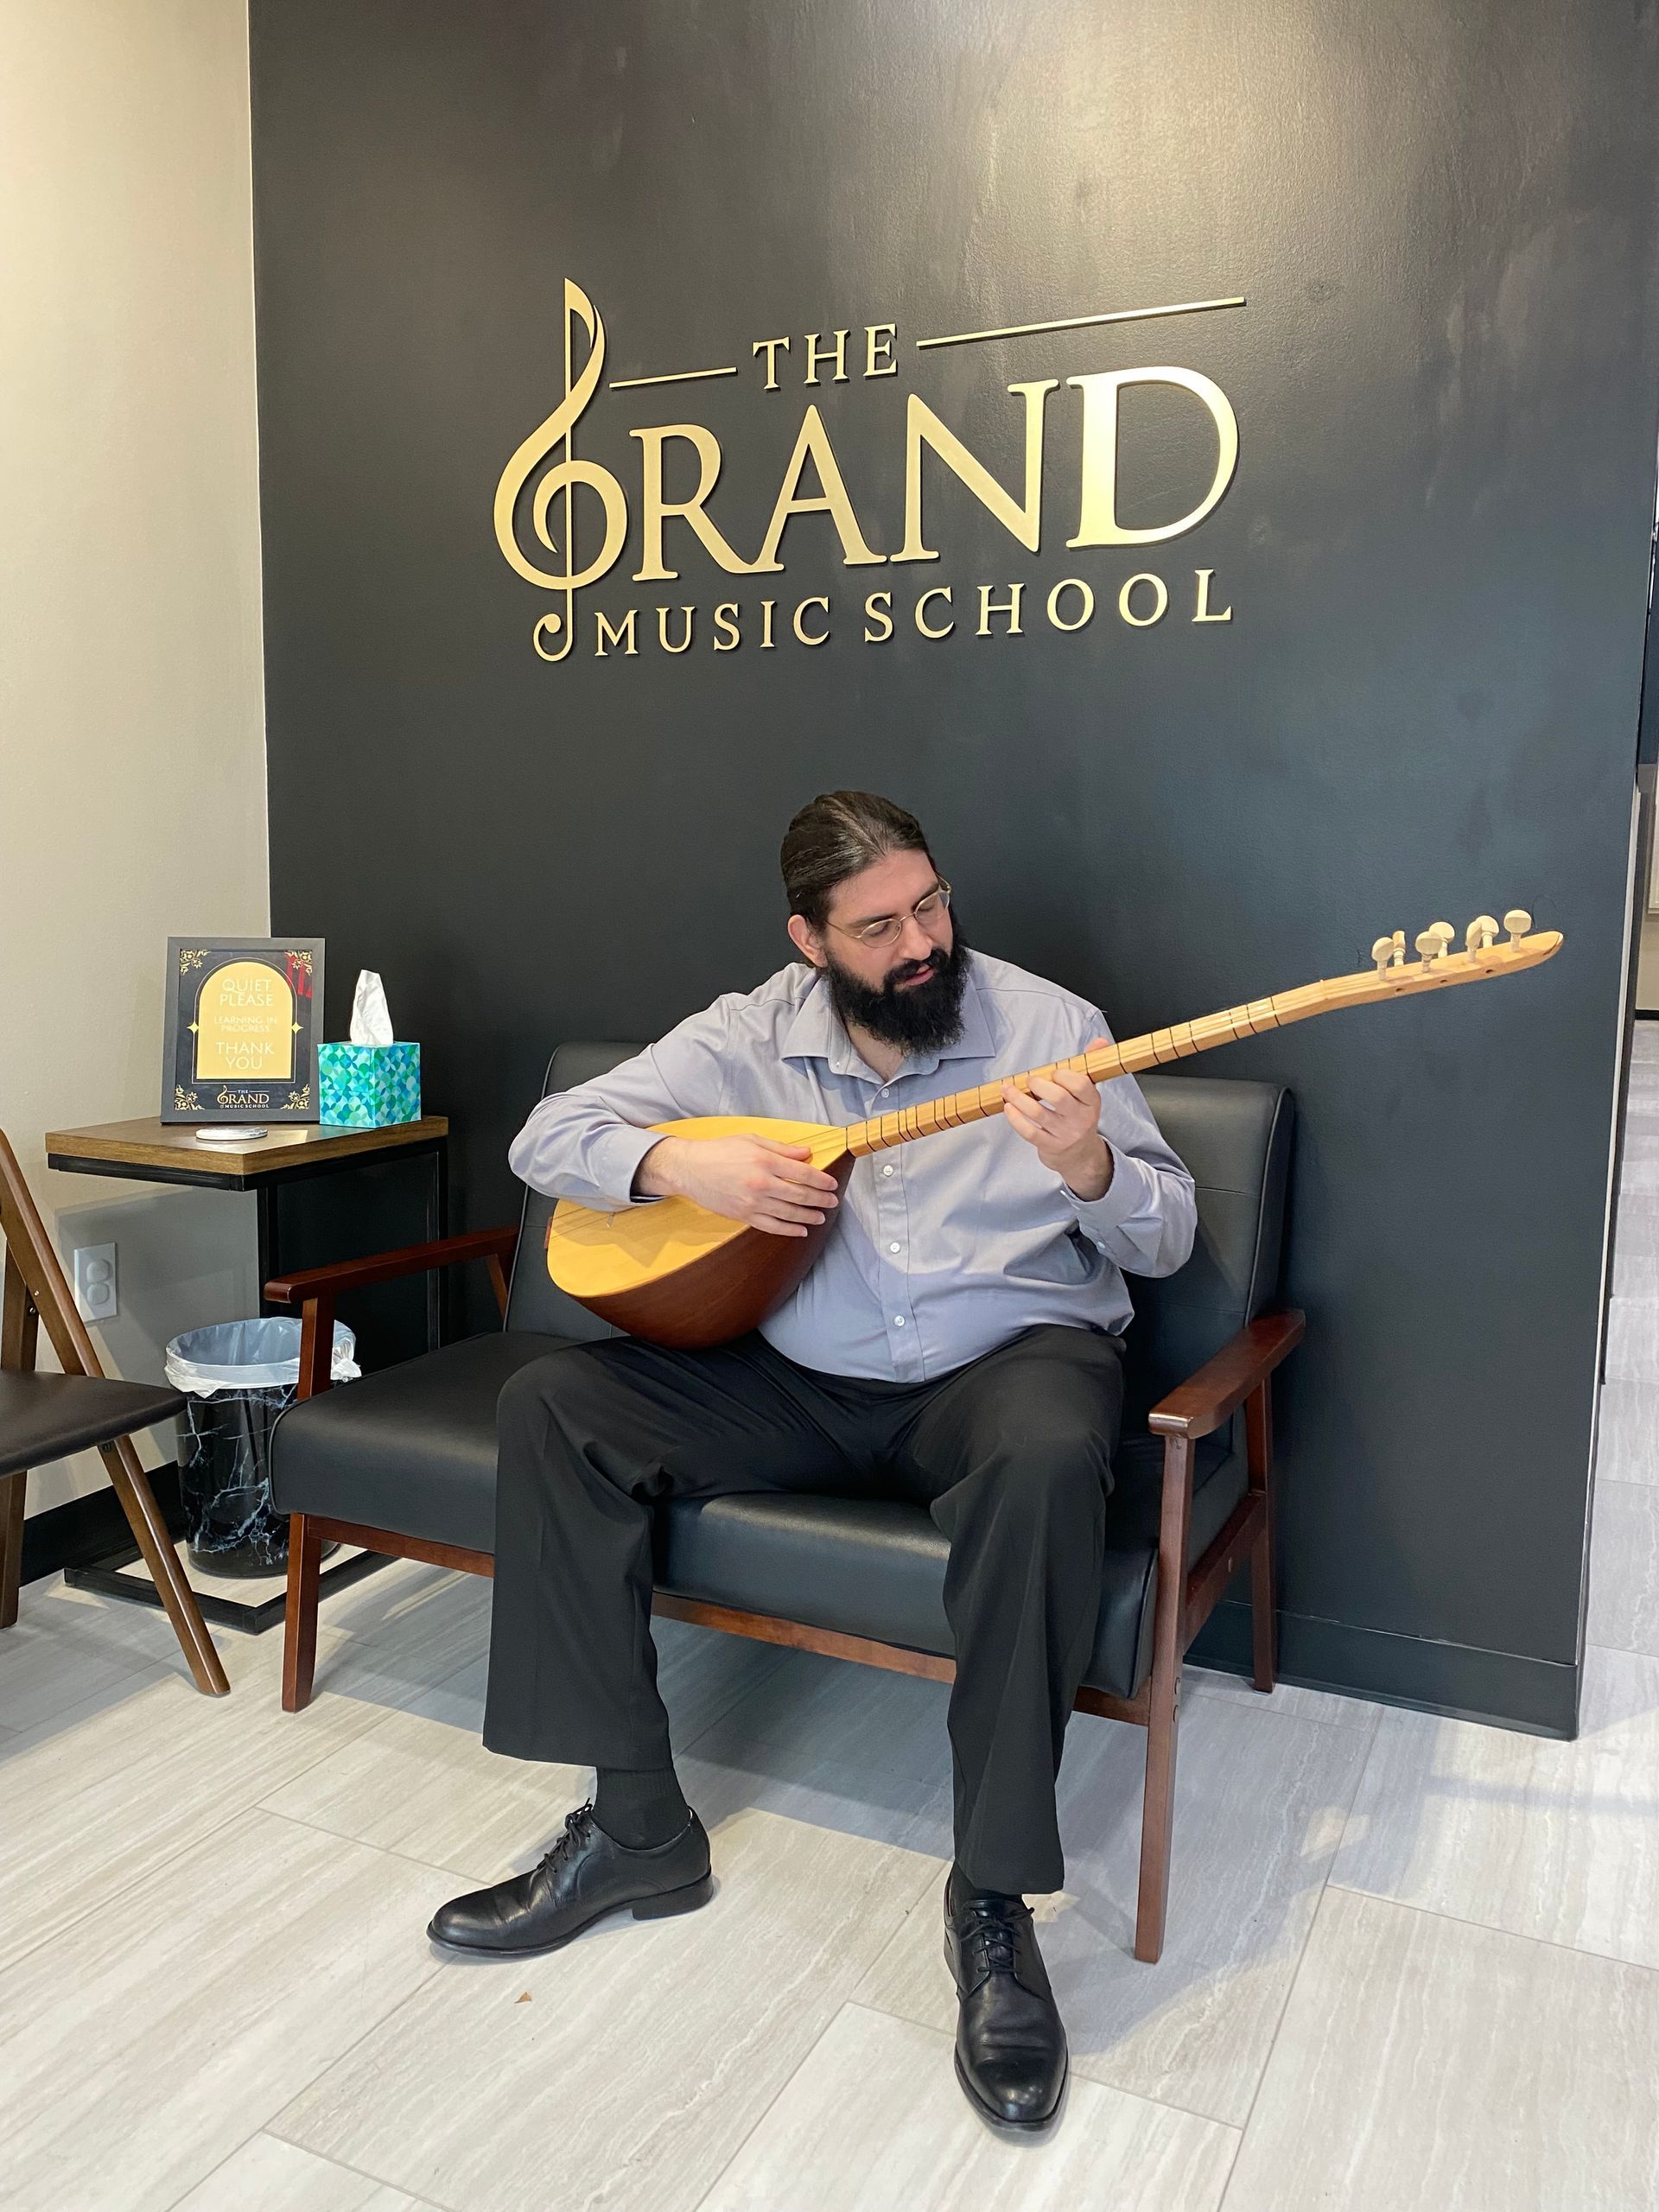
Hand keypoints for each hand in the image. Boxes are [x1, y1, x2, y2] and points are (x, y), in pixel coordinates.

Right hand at [636, 1134, 840, 1237]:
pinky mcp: (743, 1215)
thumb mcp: (752, 1140)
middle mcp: (761, 1183)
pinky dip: (789, 1230)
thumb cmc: (720, 1151)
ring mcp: (752, 1202)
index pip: (803, 1173)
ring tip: (821, 1217)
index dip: (821, 1180)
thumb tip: (806, 1153)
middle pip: (800, 1195)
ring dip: (808, 1216)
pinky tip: (801, 1230)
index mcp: (765, 1161)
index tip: (832, 1185)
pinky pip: (771, 1226)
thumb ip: (781, 1148)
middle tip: (832, 1202)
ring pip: (789, 1213)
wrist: (690, 1169)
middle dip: (820, 1199)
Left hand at [1001, 1036, 1114, 1200]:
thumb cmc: (1078, 1115)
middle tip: (1029, 1080)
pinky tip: (1008, 1107)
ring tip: (1007, 1089)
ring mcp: (1065, 1134)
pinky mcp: (1050, 1146)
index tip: (1053, 1073)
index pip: (1081, 1085)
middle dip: (1039, 1085)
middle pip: (1059, 1098)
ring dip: (1018, 1098)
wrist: (1079, 1154)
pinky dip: (1015, 1118)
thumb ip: (1089, 1065)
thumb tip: (1100, 1041)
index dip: (1063, 1075)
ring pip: (1039, 1113)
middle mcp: (1081, 1119)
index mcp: (1092, 1102)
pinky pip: (1029, 1132)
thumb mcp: (1088, 1092)